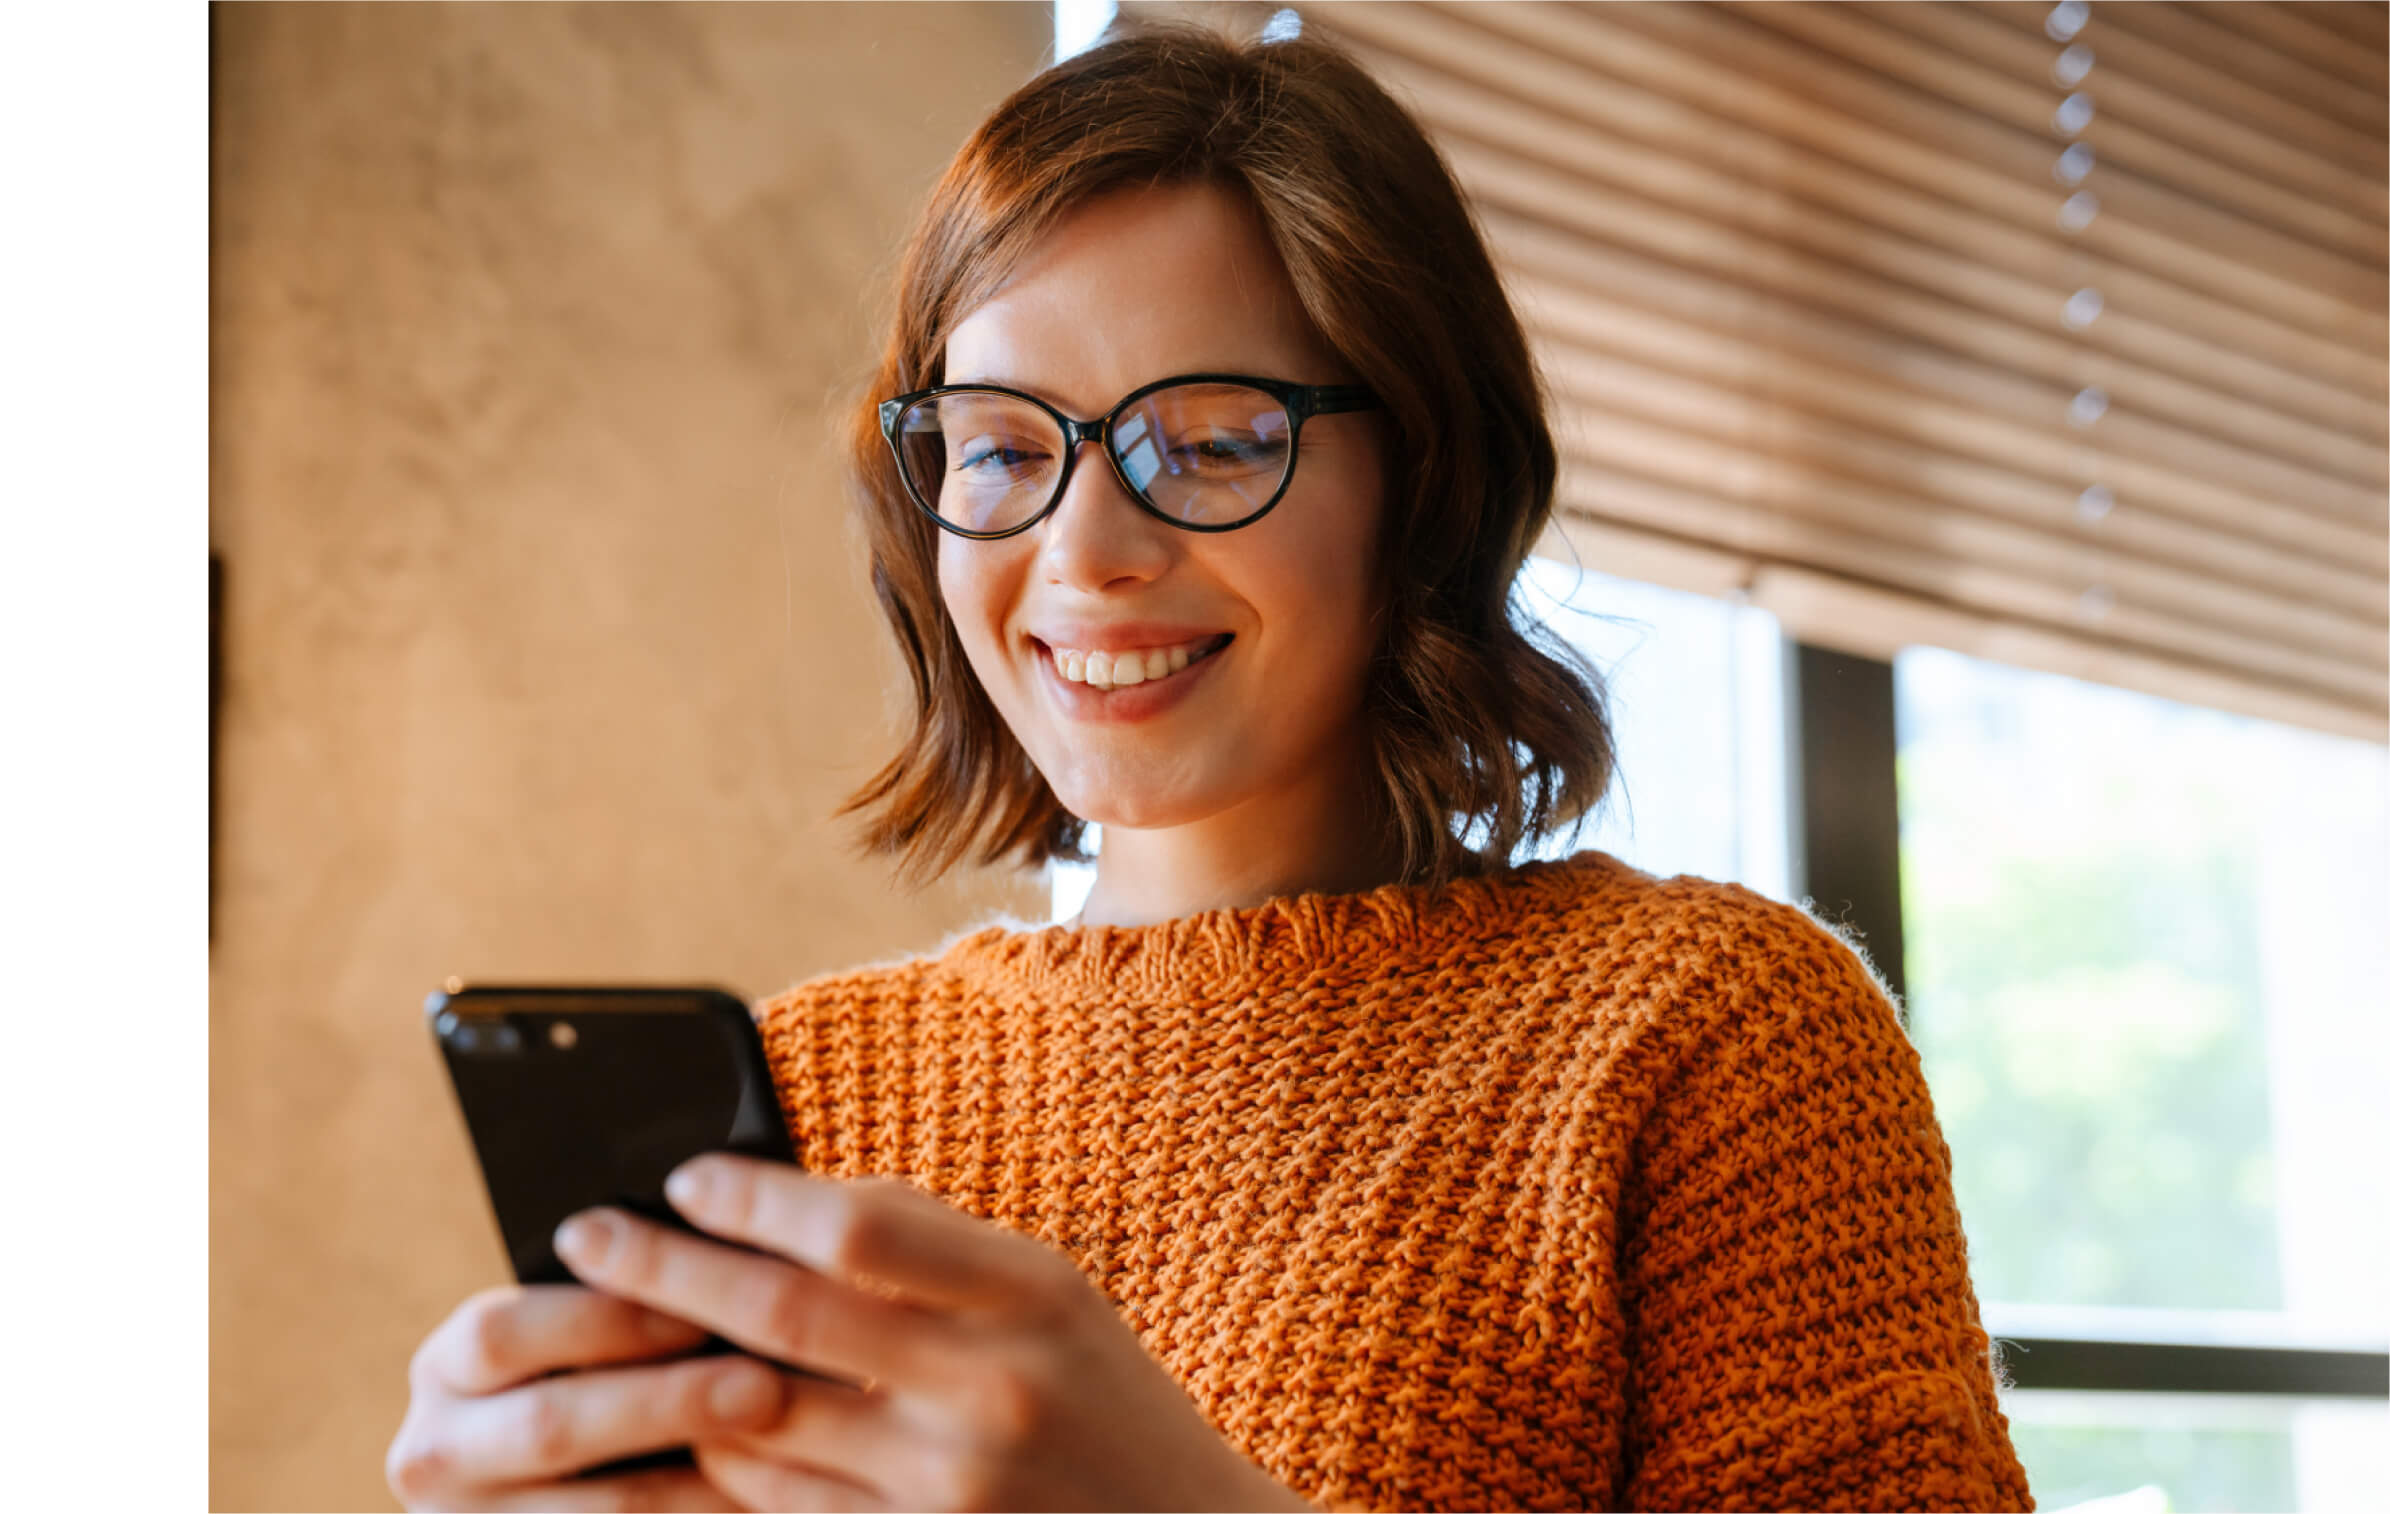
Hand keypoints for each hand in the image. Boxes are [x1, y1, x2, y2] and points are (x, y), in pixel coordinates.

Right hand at [385, 1282, 791, 1510]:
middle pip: (551, 1426)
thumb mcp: (574, 1335)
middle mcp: (435, 1453)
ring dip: (696, 1488)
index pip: (504, 1334)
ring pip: (600, 1513)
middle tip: (765, 1387)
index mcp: (447, 1366)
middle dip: (666, 1404)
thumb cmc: (591, 1372)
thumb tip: (731, 1262)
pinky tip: (758, 1503)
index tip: (706, 1311)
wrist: (547, 1481)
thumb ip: (627, 1306)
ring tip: (785, 1456)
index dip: (609, 1322)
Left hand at [551, 1156, 1316, 1511]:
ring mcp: (945, 1492)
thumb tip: (783, 1198)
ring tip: (621, 1329)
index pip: (857, 1225)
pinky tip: (686, 1423)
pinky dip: (716, 1460)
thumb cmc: (1106, 1397)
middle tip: (586, 1233)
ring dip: (673, 1372)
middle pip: (782, 1318)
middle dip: (664, 1269)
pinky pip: (773, 1508)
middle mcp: (987, 1392)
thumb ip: (932, 1246)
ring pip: (755, 1423)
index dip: (753, 1198)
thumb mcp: (1051, 1291)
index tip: (684, 1177)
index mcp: (1029, 1295)